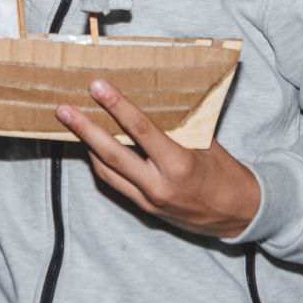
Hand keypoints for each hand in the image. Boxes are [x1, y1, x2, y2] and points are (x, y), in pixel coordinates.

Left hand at [56, 78, 259, 239]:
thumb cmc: (226, 173)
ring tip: (70, 123)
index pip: (141, 130)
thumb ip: (179, 126)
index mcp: (179, 165)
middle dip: (85, 130)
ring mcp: (149, 200)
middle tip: (64, 109)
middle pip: (112, 154)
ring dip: (86, 146)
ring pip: (107, 171)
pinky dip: (100, 163)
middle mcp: (159, 185)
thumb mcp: (208, 143)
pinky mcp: (145, 208)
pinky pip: (115, 183)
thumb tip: (153, 98)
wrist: (239, 215)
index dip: (117, 106)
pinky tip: (91, 146)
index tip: (97, 87)